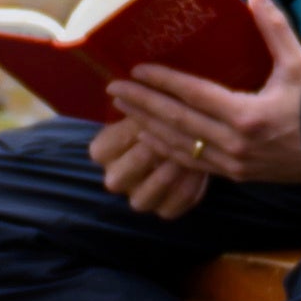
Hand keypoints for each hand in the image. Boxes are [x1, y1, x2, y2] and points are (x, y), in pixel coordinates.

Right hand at [87, 110, 215, 221]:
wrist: (192, 134)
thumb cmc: (167, 113)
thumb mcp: (152, 104)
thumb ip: (145, 102)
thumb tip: (148, 90)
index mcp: (103, 151)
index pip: (100, 151)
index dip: (126, 136)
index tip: (149, 119)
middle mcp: (115, 178)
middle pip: (117, 179)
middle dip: (144, 157)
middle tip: (168, 140)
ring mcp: (139, 198)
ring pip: (142, 199)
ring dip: (165, 176)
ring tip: (186, 156)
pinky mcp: (164, 209)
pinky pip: (171, 207)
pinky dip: (185, 189)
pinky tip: (199, 171)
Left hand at [96, 0, 300, 209]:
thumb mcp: (300, 63)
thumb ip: (274, 27)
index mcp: (249, 115)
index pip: (193, 95)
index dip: (162, 82)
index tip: (135, 69)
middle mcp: (236, 143)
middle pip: (176, 122)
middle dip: (141, 104)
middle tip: (113, 88)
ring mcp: (234, 164)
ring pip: (179, 146)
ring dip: (148, 127)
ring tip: (123, 110)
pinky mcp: (237, 175)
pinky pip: (192, 163)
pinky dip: (167, 149)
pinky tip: (150, 136)